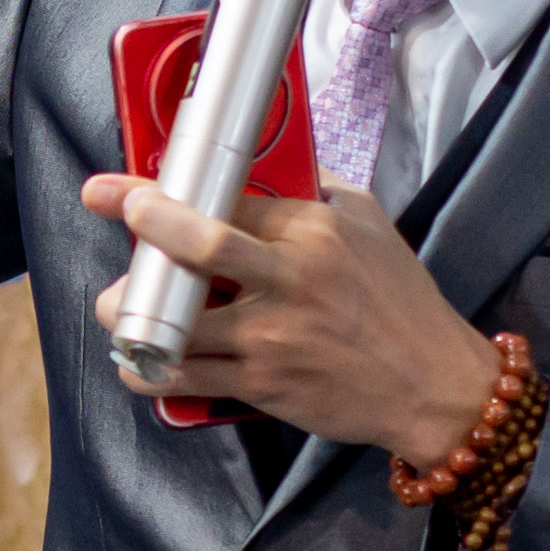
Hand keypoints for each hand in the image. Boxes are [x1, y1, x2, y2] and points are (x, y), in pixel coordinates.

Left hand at [81, 174, 500, 463]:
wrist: (433, 385)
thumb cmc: (402, 302)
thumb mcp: (370, 224)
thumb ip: (316, 191)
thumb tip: (269, 165)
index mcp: (312, 233)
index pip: (228, 199)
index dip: (169, 192)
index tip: (125, 189)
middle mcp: (288, 280)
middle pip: (199, 244)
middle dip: (145, 223)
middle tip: (117, 212)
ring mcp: (271, 336)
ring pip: (177, 318)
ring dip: (129, 311)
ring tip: (116, 308)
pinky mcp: (261, 384)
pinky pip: (184, 376)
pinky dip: (148, 370)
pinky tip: (136, 362)